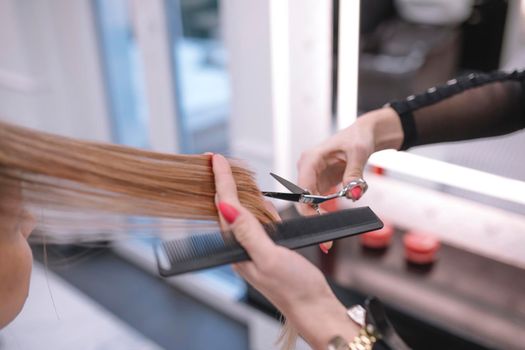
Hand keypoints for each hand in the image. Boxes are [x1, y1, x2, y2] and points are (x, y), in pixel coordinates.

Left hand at [212, 154, 357, 349]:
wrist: (313, 307)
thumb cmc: (294, 288)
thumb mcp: (270, 258)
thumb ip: (248, 232)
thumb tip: (227, 208)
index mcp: (239, 249)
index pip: (225, 207)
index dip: (221, 180)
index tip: (216, 159)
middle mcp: (242, 248)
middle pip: (226, 208)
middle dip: (221, 182)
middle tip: (215, 161)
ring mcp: (253, 248)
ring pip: (240, 213)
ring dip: (235, 192)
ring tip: (228, 173)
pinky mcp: (266, 249)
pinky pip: (255, 222)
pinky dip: (254, 206)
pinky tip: (257, 201)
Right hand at [297, 107, 402, 215]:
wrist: (362, 135)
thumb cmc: (357, 137)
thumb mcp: (358, 153)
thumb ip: (354, 174)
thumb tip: (352, 192)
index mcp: (311, 158)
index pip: (301, 188)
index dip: (307, 206)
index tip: (320, 219)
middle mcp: (307, 168)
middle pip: (302, 198)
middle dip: (315, 213)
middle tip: (331, 228)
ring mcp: (312, 176)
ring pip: (310, 202)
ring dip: (325, 209)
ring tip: (342, 209)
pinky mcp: (319, 183)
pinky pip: (319, 200)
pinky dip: (330, 205)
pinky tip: (343, 199)